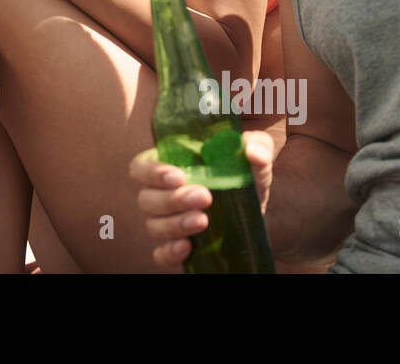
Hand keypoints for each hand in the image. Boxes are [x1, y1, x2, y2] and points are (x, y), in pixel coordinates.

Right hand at [129, 131, 273, 269]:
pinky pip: (161, 254)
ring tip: (203, 221)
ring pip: (153, 226)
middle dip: (172, 200)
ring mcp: (167, 222)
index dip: (153, 172)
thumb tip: (252, 153)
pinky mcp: (178, 246)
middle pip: (146, 199)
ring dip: (175, 225)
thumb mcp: (255, 153)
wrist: (257, 208)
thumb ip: (257, 146)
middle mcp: (161, 194)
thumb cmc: (245, 172)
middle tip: (204, 197)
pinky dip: (170, 252)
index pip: (141, 167)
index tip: (179, 177)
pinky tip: (188, 247)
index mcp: (169, 164)